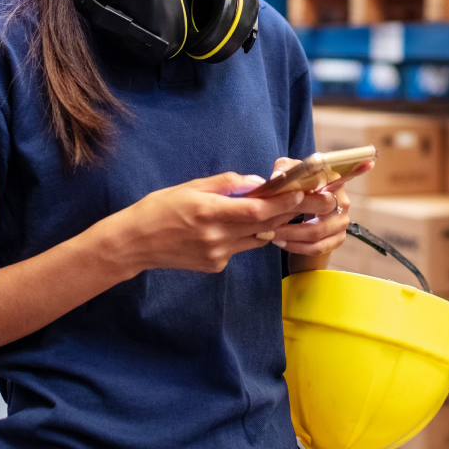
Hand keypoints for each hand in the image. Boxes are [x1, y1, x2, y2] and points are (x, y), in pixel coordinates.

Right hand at [106, 172, 308, 275]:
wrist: (135, 243)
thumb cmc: (158, 208)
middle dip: (289, 212)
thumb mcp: (189, 187)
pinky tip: (237, 226)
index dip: (281, 202)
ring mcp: (217, 255)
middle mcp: (216, 236)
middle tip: (312, 202)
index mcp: (209, 212)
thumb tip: (257, 182)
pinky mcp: (215, 266)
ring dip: (270, 224)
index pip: (255, 209)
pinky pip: (239, 248)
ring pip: (256, 238)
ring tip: (285, 210)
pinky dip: (244, 236)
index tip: (301, 192)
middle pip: (263, 224)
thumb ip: (225, 184)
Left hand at [266, 157, 371, 256]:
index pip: (347, 174)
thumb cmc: (295, 192)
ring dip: (291, 235)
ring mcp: (342, 222)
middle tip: (271, 221)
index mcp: (333, 182)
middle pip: (322, 209)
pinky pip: (317, 247)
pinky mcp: (337, 240)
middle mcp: (342, 202)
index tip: (368, 161)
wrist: (298, 220)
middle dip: (294, 215)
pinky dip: (296, 246)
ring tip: (271, 233)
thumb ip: (284, 169)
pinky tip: (282, 242)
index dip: (357, 168)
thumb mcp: (288, 175)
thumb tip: (278, 176)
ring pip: (317, 232)